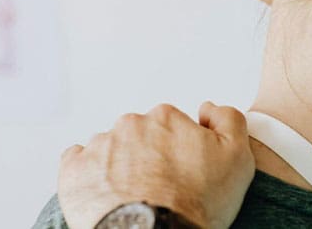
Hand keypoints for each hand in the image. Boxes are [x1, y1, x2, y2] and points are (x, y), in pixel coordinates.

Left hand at [58, 102, 254, 228]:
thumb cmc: (195, 204)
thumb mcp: (237, 158)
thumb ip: (229, 120)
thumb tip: (207, 108)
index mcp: (165, 117)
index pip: (171, 127)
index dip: (179, 152)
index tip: (182, 173)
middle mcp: (130, 125)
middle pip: (140, 136)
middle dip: (148, 157)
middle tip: (159, 188)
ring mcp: (99, 146)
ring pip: (110, 150)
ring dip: (119, 166)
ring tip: (133, 197)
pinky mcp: (74, 170)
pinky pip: (78, 163)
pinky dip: (89, 175)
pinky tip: (104, 193)